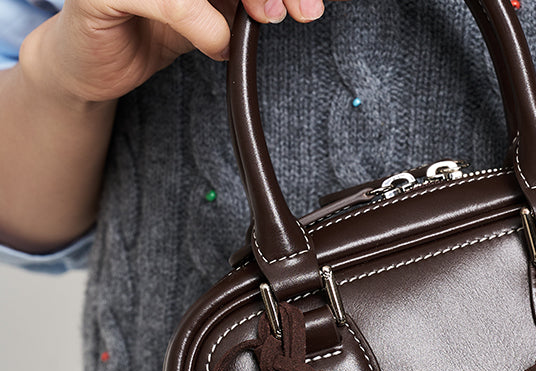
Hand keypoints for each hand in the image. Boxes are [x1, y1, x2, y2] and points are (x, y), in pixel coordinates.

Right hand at [21, 0, 342, 104]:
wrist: (92, 64)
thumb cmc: (147, 30)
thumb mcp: (207, 12)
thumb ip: (238, 1)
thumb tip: (287, 5)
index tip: (308, 5)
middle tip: (303, 10)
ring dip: (246, 0)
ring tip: (267, 20)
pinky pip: (168, 0)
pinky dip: (202, 23)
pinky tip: (219, 46)